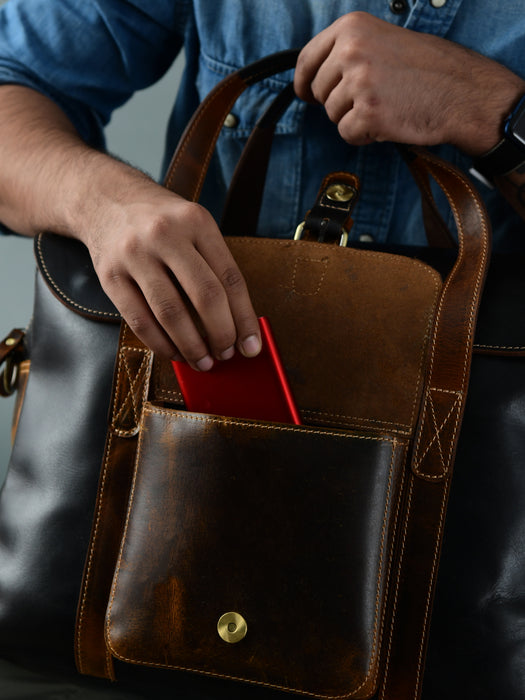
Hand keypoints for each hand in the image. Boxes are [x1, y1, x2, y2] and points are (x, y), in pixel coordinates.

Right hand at [80, 168, 260, 369]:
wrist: (105, 199)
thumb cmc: (160, 221)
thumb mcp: (193, 226)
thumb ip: (215, 266)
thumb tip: (238, 324)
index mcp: (196, 222)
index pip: (230, 279)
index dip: (245, 318)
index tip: (251, 346)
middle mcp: (166, 235)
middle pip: (205, 296)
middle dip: (221, 334)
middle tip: (226, 355)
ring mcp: (135, 255)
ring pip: (171, 314)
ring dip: (192, 346)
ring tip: (203, 361)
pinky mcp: (110, 276)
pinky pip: (140, 322)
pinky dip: (161, 345)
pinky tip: (174, 353)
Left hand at [294, 12, 524, 155]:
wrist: (461, 91)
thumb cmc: (426, 69)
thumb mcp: (382, 41)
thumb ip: (347, 52)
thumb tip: (312, 77)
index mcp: (352, 27)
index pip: (306, 59)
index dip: (303, 82)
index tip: (305, 94)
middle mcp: (351, 50)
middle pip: (318, 91)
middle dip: (337, 102)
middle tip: (371, 99)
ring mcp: (359, 82)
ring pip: (332, 114)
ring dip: (353, 118)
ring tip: (385, 106)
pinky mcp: (368, 112)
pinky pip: (347, 134)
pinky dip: (364, 135)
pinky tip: (387, 122)